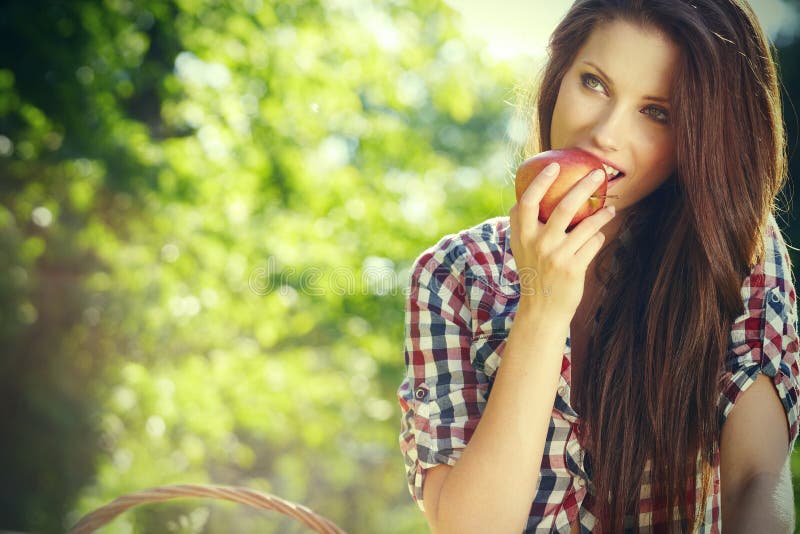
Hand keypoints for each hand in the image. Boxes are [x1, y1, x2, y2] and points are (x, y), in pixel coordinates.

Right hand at [509, 162, 615, 319]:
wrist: (541, 310)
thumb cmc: (534, 273)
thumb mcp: (521, 249)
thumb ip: (522, 226)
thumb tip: (523, 198)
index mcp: (522, 236)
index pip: (527, 202)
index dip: (540, 182)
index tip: (555, 166)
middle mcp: (538, 244)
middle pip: (563, 207)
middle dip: (583, 186)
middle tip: (598, 173)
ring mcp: (556, 256)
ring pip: (586, 225)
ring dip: (602, 214)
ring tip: (610, 209)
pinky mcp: (573, 268)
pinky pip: (593, 243)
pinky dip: (598, 238)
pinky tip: (599, 236)